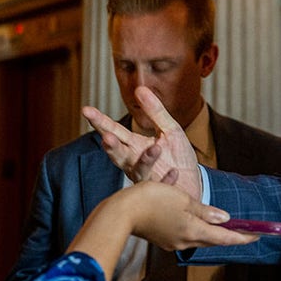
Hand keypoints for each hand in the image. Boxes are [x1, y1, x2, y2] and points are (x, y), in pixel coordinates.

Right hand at [83, 87, 202, 198]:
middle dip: (112, 147)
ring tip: (155, 148)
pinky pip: (162, 186)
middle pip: (118, 155)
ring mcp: (147, 179)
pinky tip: (174, 171)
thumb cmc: (178, 156)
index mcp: (134, 146)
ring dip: (145, 160)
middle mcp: (135, 163)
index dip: (100, 122)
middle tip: (106, 138)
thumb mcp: (170, 129)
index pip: (114, 132)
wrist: (194, 183)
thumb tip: (139, 88)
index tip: (86, 110)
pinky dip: (167, 179)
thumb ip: (155, 111)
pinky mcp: (161, 193)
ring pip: (139, 171)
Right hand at [117, 180, 254, 251]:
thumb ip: (204, 210)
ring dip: (209, 227)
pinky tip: (188, 208)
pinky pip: (182, 229)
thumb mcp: (182, 200)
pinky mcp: (161, 237)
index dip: (242, 237)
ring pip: (197, 234)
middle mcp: (184, 240)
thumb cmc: (151, 201)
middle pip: (211, 238)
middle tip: (243, 230)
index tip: (257, 235)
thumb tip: (225, 219)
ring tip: (220, 221)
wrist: (120, 212)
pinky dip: (190, 220)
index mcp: (192, 231)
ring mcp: (172, 241)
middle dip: (227, 234)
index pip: (224, 238)